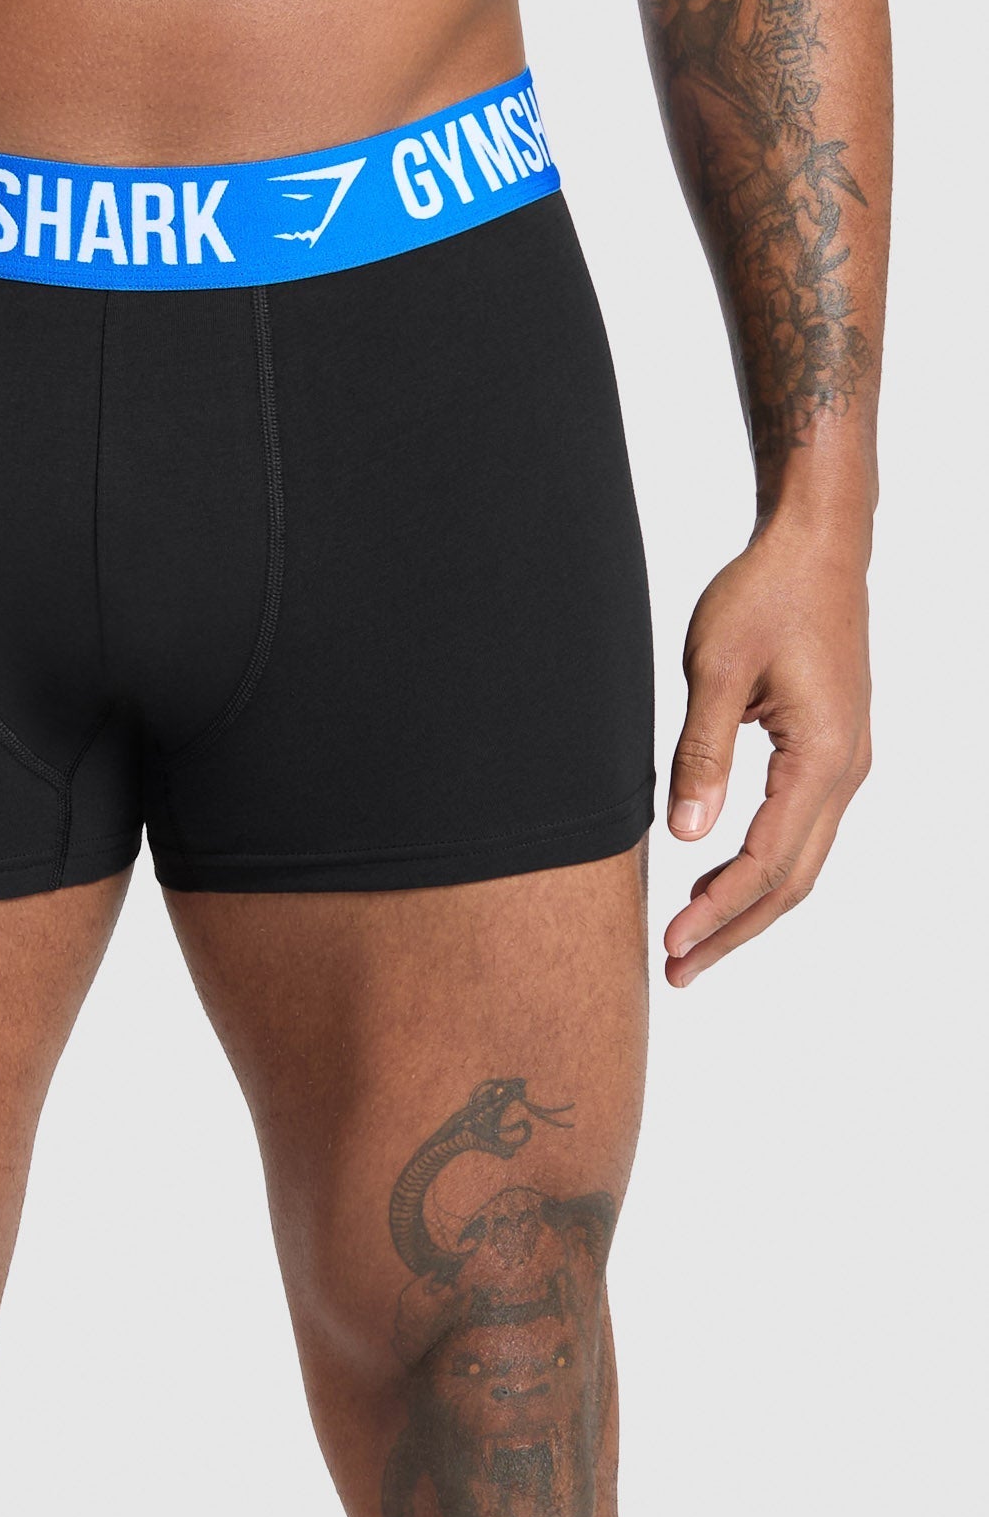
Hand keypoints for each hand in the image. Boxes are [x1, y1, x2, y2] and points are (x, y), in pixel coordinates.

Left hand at [663, 514, 871, 986]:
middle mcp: (844, 770)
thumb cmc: (765, 594)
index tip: (671, 946)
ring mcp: (844, 762)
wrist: (815, 545)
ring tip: (691, 942)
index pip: (766, 862)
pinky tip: (715, 879)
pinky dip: (760, 866)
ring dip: (747, 905)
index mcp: (821, 757)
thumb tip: (686, 836)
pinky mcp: (829, 749)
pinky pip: (799, 828)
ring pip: (800, 860)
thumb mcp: (717, 669)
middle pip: (792, 880)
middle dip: (733, 931)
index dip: (717, 913)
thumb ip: (702, 753)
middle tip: (676, 971)